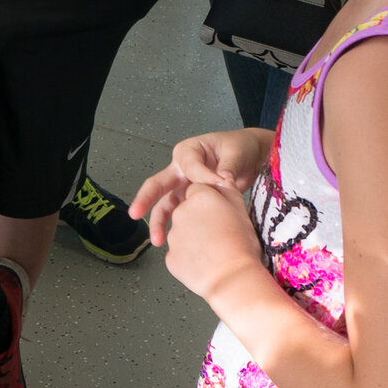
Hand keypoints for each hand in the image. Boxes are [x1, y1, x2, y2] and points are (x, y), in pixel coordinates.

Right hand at [134, 129, 272, 244]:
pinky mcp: (191, 199)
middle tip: (135, 213)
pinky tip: (176, 240)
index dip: (203, 176)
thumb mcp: (235, 151)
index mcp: (189, 151)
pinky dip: (177, 226)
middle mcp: (180, 168)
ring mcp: (184, 185)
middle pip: (158, 184)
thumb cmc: (240, 148)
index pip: (188, 166)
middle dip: (145, 199)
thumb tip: (222, 179)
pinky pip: (180, 212)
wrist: (252, 158)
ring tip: (157, 240)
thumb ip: (227, 166)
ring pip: (166, 204)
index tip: (221, 183)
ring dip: (160, 221)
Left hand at [162, 182, 266, 302]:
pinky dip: (190, 257)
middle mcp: (181, 212)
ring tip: (215, 250)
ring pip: (183, 232)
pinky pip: (180, 254)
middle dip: (199, 219)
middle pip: (187, 210)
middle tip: (219, 232)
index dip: (210, 201)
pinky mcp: (171, 258)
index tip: (220, 212)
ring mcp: (173, 236)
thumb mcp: (242, 210)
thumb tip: (223, 179)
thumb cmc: (241, 246)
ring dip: (194, 238)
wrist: (233, 279)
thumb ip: (229, 190)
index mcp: (200, 197)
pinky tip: (207, 263)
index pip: (198, 189)